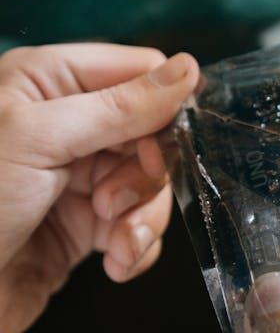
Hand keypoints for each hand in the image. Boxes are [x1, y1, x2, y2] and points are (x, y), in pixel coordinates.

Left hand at [0, 43, 198, 332]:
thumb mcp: (41, 139)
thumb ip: (118, 106)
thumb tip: (185, 70)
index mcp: (47, 83)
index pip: (137, 71)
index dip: (164, 105)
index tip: (162, 142)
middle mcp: (67, 126)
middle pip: (153, 134)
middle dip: (148, 173)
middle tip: (116, 200)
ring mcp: (78, 180)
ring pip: (152, 186)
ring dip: (145, 218)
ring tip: (117, 242)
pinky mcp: (85, 230)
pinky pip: (139, 229)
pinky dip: (137, 248)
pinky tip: (115, 262)